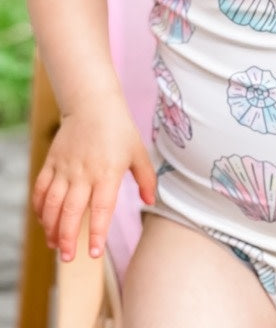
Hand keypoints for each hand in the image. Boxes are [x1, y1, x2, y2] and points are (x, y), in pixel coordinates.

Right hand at [32, 93, 155, 261]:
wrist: (93, 105)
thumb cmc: (119, 129)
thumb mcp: (138, 152)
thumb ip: (146, 178)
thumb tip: (150, 201)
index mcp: (107, 173)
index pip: (101, 209)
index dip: (97, 232)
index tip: (94, 252)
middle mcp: (84, 174)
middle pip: (71, 212)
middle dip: (67, 238)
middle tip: (67, 257)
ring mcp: (65, 168)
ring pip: (52, 204)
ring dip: (51, 227)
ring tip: (55, 244)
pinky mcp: (52, 162)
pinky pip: (40, 189)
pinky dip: (39, 208)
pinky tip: (44, 220)